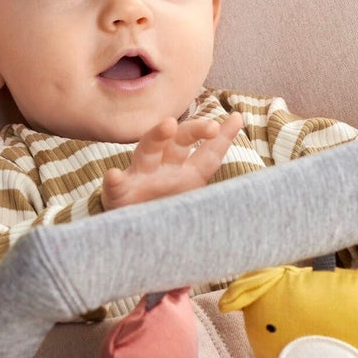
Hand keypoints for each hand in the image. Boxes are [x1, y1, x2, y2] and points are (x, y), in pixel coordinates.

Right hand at [101, 112, 243, 209]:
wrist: (131, 239)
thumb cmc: (164, 218)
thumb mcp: (193, 205)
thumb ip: (214, 195)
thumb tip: (243, 174)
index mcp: (186, 175)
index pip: (207, 153)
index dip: (222, 136)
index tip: (238, 117)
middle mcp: (164, 171)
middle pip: (178, 143)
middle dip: (195, 130)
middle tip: (212, 126)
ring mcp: (140, 180)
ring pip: (148, 151)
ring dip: (158, 135)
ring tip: (169, 124)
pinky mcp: (118, 196)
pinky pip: (115, 186)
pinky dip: (113, 181)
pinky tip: (114, 176)